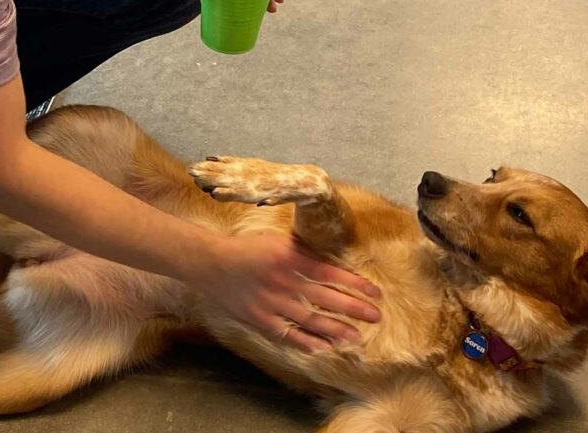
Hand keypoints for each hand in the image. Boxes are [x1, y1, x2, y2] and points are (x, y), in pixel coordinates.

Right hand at [191, 233, 381, 353]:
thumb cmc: (246, 249)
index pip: (332, 273)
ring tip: (356, 336)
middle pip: (327, 299)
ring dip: (336, 329)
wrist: (211, 263)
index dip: (356, 284)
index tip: (375, 294)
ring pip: (311, 320)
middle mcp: (285, 282)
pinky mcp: (261, 319)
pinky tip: (324, 347)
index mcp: (291, 258)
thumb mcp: (277, 241)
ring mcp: (273, 303)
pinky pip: (288, 334)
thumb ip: (304, 252)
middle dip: (354, 309)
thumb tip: (332, 264)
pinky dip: (307, 342)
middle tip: (375, 317)